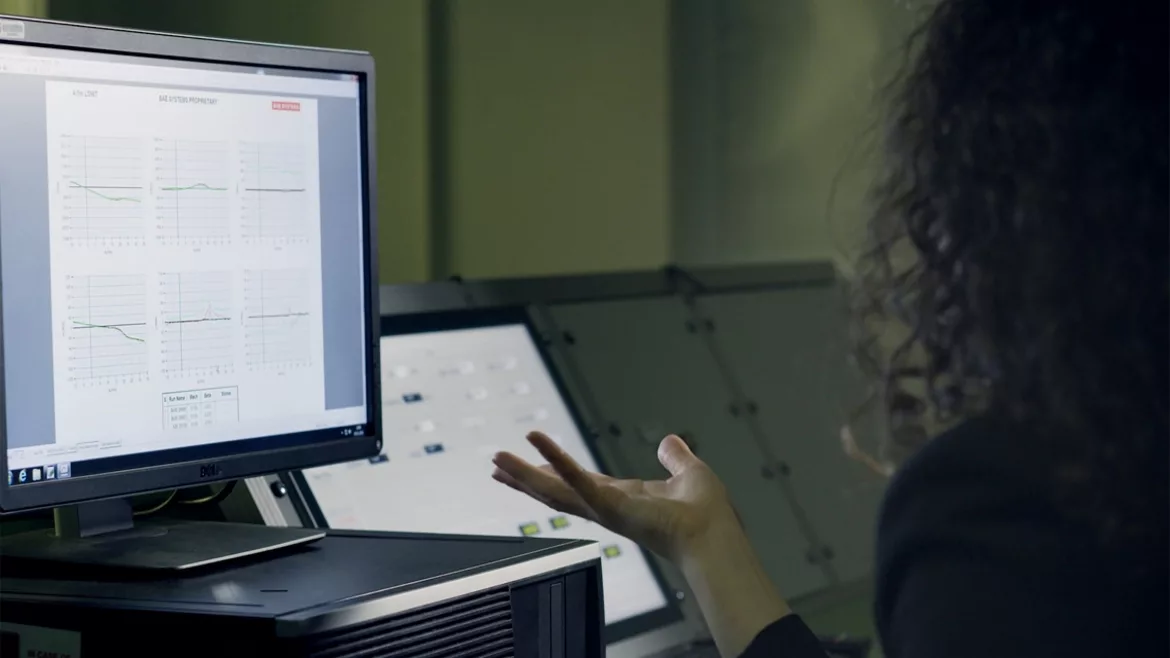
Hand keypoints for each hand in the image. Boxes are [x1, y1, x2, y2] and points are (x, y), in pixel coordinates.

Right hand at [493, 432, 791, 656]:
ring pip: (555, 490)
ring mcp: (604, 508)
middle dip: (526, 479)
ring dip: (524, 474)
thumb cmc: (706, 513)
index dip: (555, 471)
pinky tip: (535, 440)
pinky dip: (556, 459)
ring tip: (496, 459)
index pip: (580, 482)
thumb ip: (675, 458)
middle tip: (496, 467)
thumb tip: (668, 441)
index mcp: (623, 498)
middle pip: (557, 490)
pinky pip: (576, 479)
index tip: (532, 462)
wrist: (714, 534)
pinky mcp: (608, 505)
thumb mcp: (689, 473)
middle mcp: (606, 506)